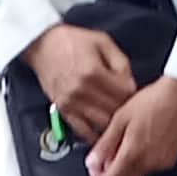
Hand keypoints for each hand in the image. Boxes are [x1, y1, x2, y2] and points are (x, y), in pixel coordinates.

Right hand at [24, 23, 138, 137]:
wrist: (43, 45)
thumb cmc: (73, 41)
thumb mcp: (103, 42)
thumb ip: (121, 63)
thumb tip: (131, 85)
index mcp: (94, 72)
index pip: (125, 93)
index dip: (134, 93)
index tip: (133, 91)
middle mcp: (82, 91)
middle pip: (115, 111)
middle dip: (125, 109)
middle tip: (129, 106)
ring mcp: (71, 103)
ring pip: (102, 124)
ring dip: (113, 123)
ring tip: (118, 117)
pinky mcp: (64, 111)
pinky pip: (83, 131)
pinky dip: (96, 134)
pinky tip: (103, 132)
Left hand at [86, 74, 176, 175]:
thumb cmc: (151, 102)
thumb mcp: (120, 119)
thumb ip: (105, 144)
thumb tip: (93, 162)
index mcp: (133, 154)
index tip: (94, 166)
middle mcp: (148, 164)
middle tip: (105, 159)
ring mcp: (160, 165)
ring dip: (125, 168)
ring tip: (123, 145)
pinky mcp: (169, 161)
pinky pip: (149, 169)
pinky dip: (139, 163)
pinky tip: (138, 144)